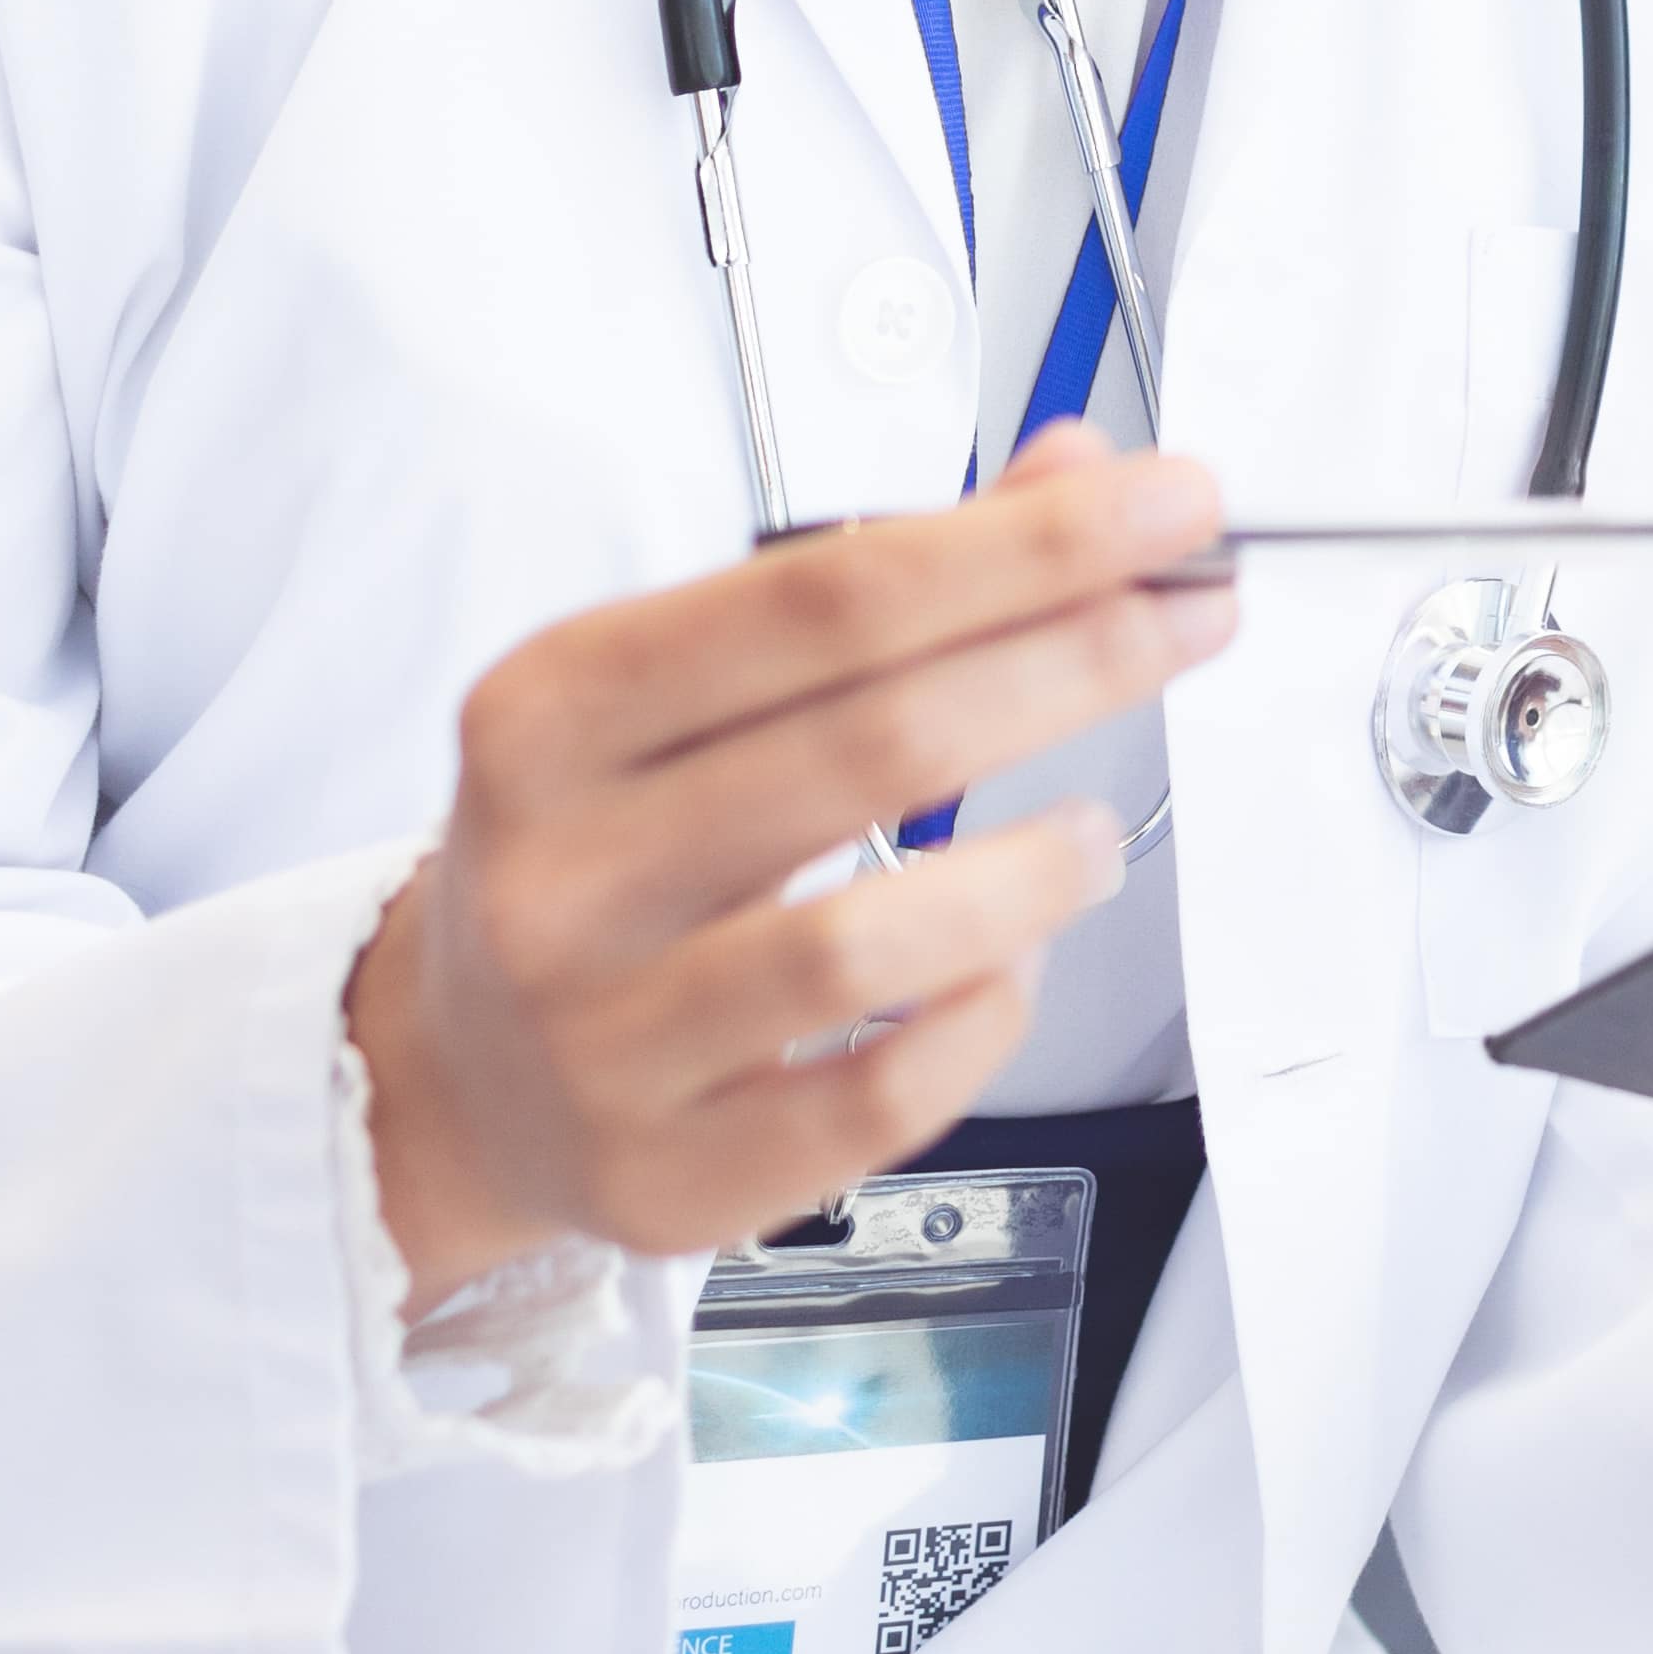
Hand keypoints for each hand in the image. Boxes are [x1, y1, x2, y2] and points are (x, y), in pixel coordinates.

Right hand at [346, 428, 1233, 1296]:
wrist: (462, 1069)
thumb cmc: (606, 848)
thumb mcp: (692, 685)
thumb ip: (886, 577)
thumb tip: (1078, 478)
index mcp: (554, 709)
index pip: (829, 595)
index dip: (1025, 546)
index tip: (1167, 506)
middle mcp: (561, 871)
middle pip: (869, 743)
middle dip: (1072, 661)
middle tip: (1190, 616)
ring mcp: (602, 1038)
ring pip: (863, 946)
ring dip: (1027, 874)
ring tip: (1092, 838)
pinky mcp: (667, 1175)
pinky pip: (872, 1103)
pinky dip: (978, 1021)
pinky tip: (1006, 967)